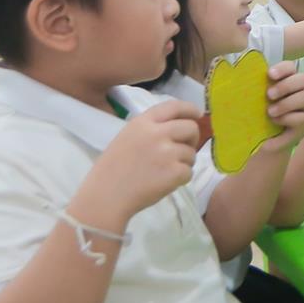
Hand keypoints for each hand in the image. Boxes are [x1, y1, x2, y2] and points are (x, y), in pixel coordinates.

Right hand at [79, 100, 201, 223]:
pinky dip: (181, 179)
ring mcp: (167, 153)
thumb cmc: (113, 169)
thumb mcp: (127, 137)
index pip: (174, 106)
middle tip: (183, 149)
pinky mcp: (174, 172)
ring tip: (164, 171)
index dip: (189, 109)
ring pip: (191, 153)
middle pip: (191, 128)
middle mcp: (157, 133)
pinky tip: (164, 182)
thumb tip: (179, 127)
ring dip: (184, 163)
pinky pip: (189, 172)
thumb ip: (151, 129)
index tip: (197, 114)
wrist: (106, 195)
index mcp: (143, 123)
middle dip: (192, 138)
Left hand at [260, 61, 303, 152]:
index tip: (269, 74)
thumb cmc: (260, 114)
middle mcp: (301, 91)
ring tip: (270, 112)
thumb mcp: (255, 102)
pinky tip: (276, 121)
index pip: (291, 68)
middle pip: (303, 79)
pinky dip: (288, 118)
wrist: (266, 139)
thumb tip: (236, 81)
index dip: (282, 68)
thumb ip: (253, 90)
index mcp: (288, 80)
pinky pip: (303, 118)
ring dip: (287, 104)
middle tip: (269, 95)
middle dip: (286, 86)